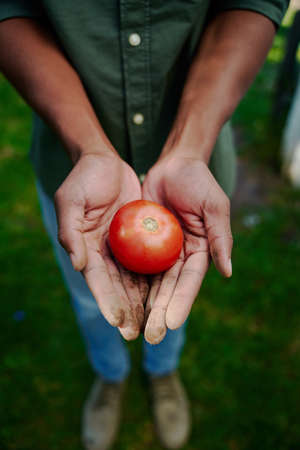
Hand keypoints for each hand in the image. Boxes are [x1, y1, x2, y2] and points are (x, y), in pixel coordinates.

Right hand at [54, 153, 147, 339]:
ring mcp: (121, 248)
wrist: (105, 162)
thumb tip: (79, 265)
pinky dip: (153, 281)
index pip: (97, 280)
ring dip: (141, 304)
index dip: (106, 301)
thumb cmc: (84, 179)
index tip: (117, 322)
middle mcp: (104, 254)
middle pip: (116, 287)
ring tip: (151, 326)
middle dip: (125, 311)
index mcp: (85, 249)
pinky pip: (148, 263)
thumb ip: (70, 232)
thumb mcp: (71, 200)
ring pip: (133, 281)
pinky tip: (164, 298)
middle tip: (136, 335)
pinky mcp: (138, 240)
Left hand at [142, 156, 231, 343]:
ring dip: (142, 307)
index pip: (189, 282)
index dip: (180, 302)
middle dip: (160, 314)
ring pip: (149, 284)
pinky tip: (118, 301)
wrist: (173, 165)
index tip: (171, 323)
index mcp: (199, 252)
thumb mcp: (214, 206)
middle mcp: (179, 257)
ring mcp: (160, 252)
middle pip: (168, 290)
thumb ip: (220, 238)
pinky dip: (128, 284)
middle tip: (150, 337)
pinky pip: (134, 265)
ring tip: (133, 328)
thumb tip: (227, 271)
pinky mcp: (142, 243)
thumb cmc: (198, 182)